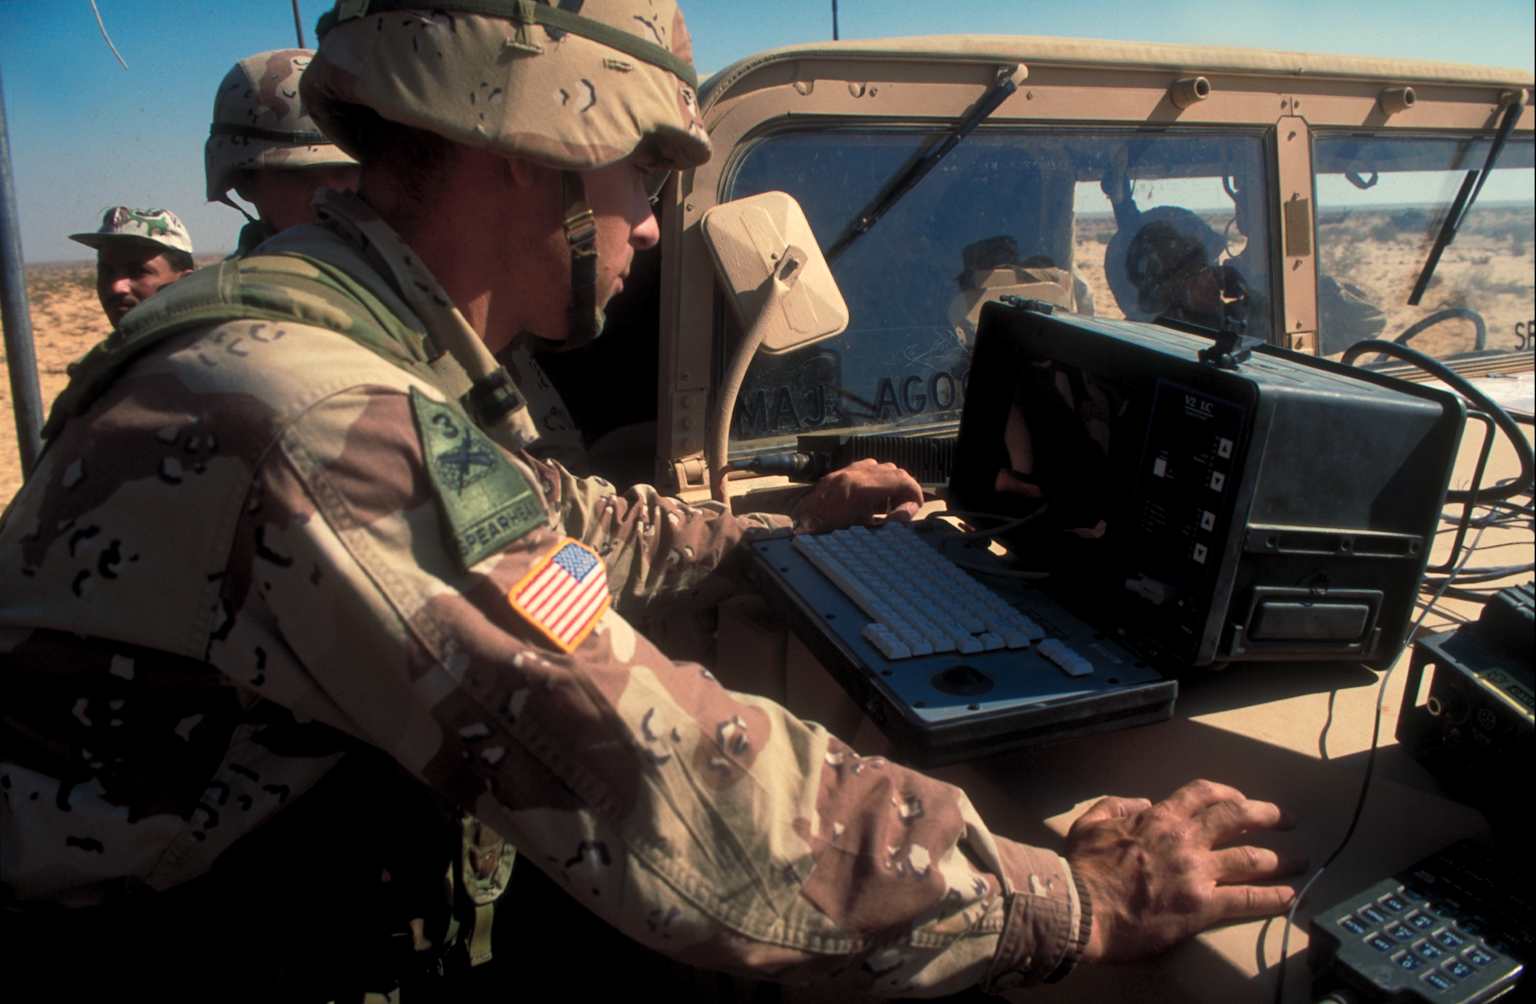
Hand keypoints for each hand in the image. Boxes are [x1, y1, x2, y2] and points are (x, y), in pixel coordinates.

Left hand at [792, 459, 922, 532]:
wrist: (796, 525)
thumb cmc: (826, 533)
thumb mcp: (862, 530)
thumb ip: (888, 521)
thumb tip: (906, 515)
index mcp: (861, 488)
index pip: (901, 480)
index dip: (914, 493)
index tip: (916, 507)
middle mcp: (854, 474)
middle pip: (894, 471)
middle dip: (905, 490)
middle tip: (905, 510)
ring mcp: (845, 471)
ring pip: (881, 467)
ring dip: (891, 484)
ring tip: (888, 506)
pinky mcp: (838, 474)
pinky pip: (865, 469)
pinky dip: (876, 480)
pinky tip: (872, 499)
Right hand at [1066, 779, 1302, 963]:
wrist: (1082, 909)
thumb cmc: (1083, 867)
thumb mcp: (1091, 823)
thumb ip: (1117, 805)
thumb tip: (1141, 803)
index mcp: (1160, 818)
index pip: (1204, 794)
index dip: (1229, 793)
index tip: (1241, 800)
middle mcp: (1185, 840)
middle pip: (1238, 817)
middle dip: (1268, 815)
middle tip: (1287, 819)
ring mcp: (1197, 873)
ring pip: (1251, 858)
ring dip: (1280, 858)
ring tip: (1299, 860)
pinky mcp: (1203, 907)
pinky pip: (1247, 899)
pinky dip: (1274, 897)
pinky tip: (1291, 897)